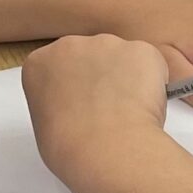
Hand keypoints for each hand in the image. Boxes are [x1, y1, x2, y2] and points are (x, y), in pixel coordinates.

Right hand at [23, 34, 191, 192]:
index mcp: (40, 63)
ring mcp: (107, 43)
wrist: (105, 149)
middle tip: (109, 109)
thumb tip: (78, 107)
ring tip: (128, 111)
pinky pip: (150, 63)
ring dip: (127, 78)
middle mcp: (70, 45)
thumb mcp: (45, 123)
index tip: (82, 104)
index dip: (75, 87)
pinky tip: (145, 105)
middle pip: (90, 56)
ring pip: (122, 58)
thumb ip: (58, 102)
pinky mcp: (141, 49)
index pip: (58, 67)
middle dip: (100, 76)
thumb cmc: (71, 148)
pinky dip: (152, 82)